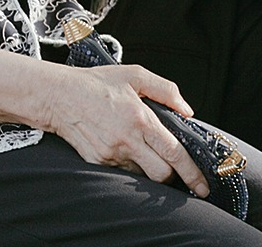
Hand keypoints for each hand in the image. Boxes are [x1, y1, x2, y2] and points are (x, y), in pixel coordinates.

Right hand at [0, 48, 207, 195]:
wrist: (58, 95)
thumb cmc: (97, 83)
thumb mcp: (135, 75)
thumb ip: (166, 90)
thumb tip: (187, 110)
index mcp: (141, 120)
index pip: (174, 154)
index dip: (192, 174)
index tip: (202, 186)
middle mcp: (127, 141)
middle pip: (160, 175)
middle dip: (171, 176)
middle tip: (173, 168)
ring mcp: (111, 154)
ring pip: (140, 175)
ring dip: (147, 167)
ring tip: (142, 148)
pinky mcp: (97, 162)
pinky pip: (121, 171)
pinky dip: (128, 163)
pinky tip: (122, 145)